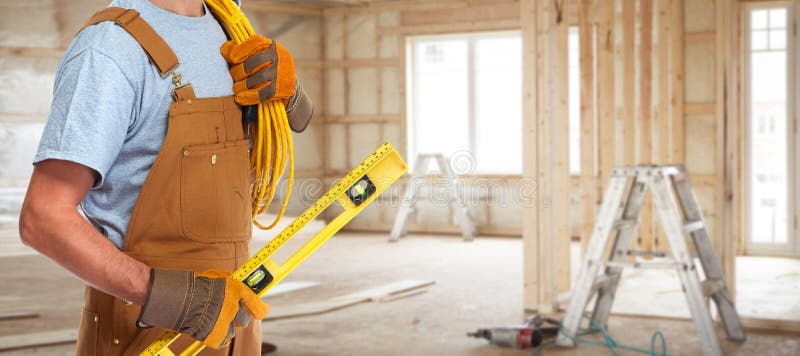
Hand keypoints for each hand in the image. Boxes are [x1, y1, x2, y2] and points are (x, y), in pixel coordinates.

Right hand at [137, 269, 268, 348]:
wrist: (181, 299)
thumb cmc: (195, 285)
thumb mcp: (215, 276)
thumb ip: (228, 282)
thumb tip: (232, 280)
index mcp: (237, 292)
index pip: (257, 304)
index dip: (260, 309)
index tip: (261, 311)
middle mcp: (235, 308)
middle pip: (245, 319)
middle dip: (239, 317)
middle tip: (228, 314)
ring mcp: (227, 323)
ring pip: (233, 330)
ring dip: (226, 326)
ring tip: (212, 319)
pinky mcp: (217, 335)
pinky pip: (223, 340)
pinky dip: (218, 337)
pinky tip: (210, 330)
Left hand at [220, 35, 313, 131]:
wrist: (290, 88)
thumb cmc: (267, 69)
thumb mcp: (260, 56)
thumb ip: (244, 51)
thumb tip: (225, 49)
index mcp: (272, 46)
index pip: (255, 42)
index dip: (240, 50)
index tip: (231, 58)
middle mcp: (279, 58)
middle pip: (252, 63)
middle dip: (238, 72)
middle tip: (235, 77)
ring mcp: (281, 74)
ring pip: (254, 80)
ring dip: (241, 86)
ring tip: (236, 88)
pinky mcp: (281, 90)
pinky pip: (260, 94)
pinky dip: (248, 97)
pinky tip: (239, 98)